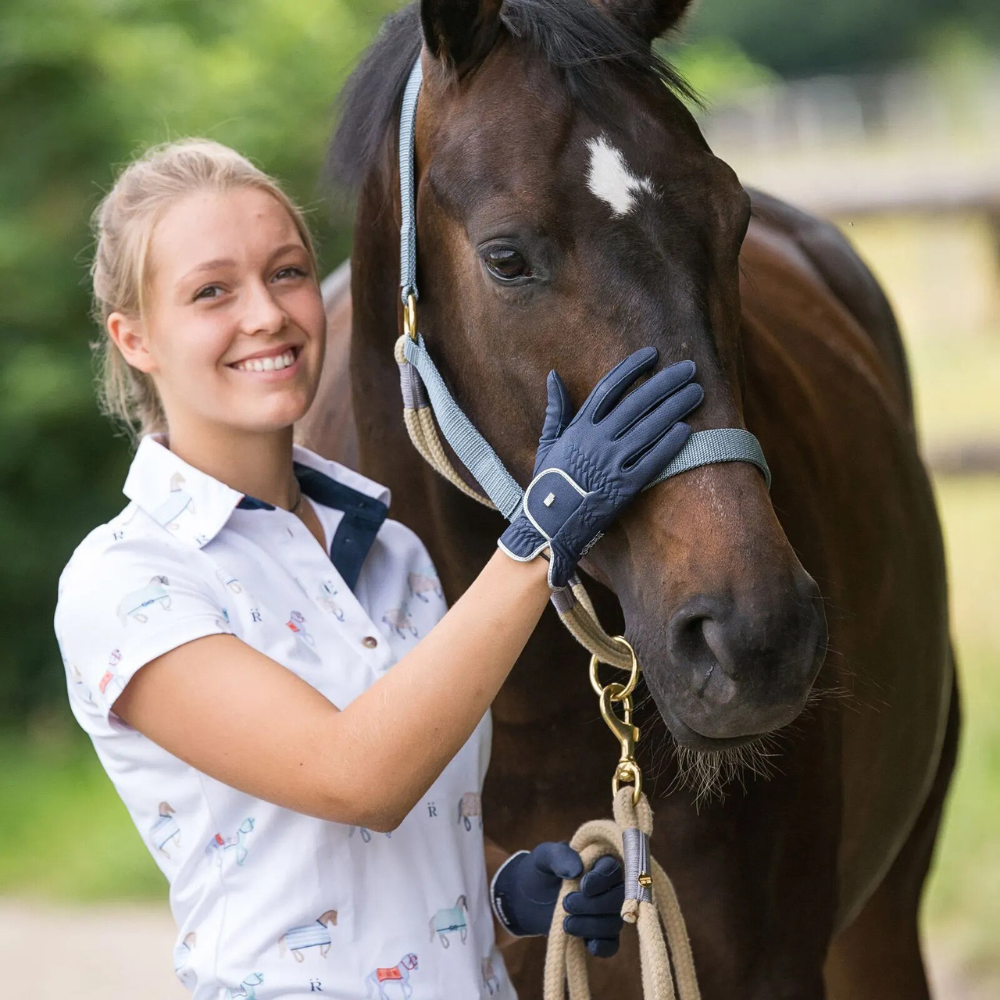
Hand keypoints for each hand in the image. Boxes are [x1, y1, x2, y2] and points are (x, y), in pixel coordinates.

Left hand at [490, 842, 624, 956]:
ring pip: (613, 923)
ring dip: (591, 926)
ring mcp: (605, 913)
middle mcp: (608, 888)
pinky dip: (603, 946)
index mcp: (599, 863)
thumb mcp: (544, 857)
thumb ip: (560, 856)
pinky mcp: (598, 934)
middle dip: (593, 905)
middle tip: (566, 904)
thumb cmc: (541, 870)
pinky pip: (611, 945)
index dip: (601, 880)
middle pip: (617, 899)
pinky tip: (588, 945)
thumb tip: (578, 870)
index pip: (613, 870)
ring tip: (566, 924)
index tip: (583, 886)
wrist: (528, 897)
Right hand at [498, 348, 702, 586]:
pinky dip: (670, 445)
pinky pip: (652, 461)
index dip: (633, 368)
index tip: (653, 354)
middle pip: (637, 403)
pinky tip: (687, 430)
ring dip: (675, 408)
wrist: (549, 524)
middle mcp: (596, 441)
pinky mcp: (624, 488)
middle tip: (689, 370)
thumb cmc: (549, 483)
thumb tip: (553, 376)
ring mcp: (611, 464)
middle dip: (665, 383)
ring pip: (649, 428)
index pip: (610, 387)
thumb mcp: (547, 442)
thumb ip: (556, 409)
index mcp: (579, 427)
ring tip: (696, 393)